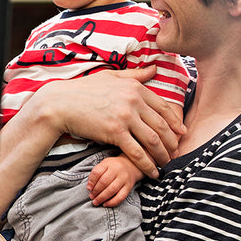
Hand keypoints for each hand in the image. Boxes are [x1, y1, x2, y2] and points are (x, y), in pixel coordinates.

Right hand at [27, 67, 183, 177]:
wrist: (59, 103)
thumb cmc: (82, 90)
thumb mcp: (110, 77)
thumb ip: (135, 75)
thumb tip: (155, 68)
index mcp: (135, 88)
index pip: (164, 107)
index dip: (175, 123)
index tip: (181, 133)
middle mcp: (133, 101)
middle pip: (162, 126)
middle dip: (172, 142)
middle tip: (176, 152)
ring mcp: (125, 117)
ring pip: (153, 140)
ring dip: (163, 155)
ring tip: (166, 163)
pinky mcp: (114, 132)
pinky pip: (137, 152)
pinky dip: (147, 165)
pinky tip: (153, 172)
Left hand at [87, 155, 142, 206]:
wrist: (131, 166)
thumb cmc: (114, 167)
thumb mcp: (104, 164)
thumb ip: (96, 173)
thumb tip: (89, 187)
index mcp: (108, 164)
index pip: (97, 172)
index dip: (91, 181)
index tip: (88, 188)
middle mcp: (117, 170)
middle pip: (104, 182)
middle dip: (96, 191)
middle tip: (91, 197)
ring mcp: (124, 179)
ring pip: (112, 190)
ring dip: (102, 197)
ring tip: (96, 202)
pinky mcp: (129, 187)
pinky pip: (121, 196)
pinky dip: (112, 202)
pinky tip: (106, 204)